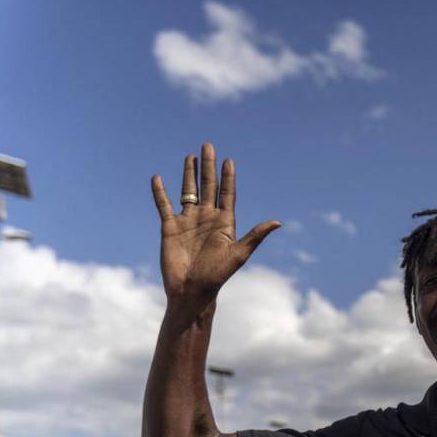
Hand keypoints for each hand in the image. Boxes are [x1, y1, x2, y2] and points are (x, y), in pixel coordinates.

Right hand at [151, 143, 279, 305]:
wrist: (191, 291)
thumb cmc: (217, 276)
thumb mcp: (239, 254)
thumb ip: (255, 236)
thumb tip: (278, 222)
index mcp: (224, 223)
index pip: (227, 194)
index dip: (228, 177)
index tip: (229, 160)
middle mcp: (207, 218)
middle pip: (208, 187)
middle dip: (209, 167)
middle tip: (208, 145)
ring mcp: (188, 221)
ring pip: (188, 192)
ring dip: (189, 174)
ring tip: (190, 156)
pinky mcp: (169, 227)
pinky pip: (164, 205)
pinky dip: (160, 192)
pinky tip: (158, 177)